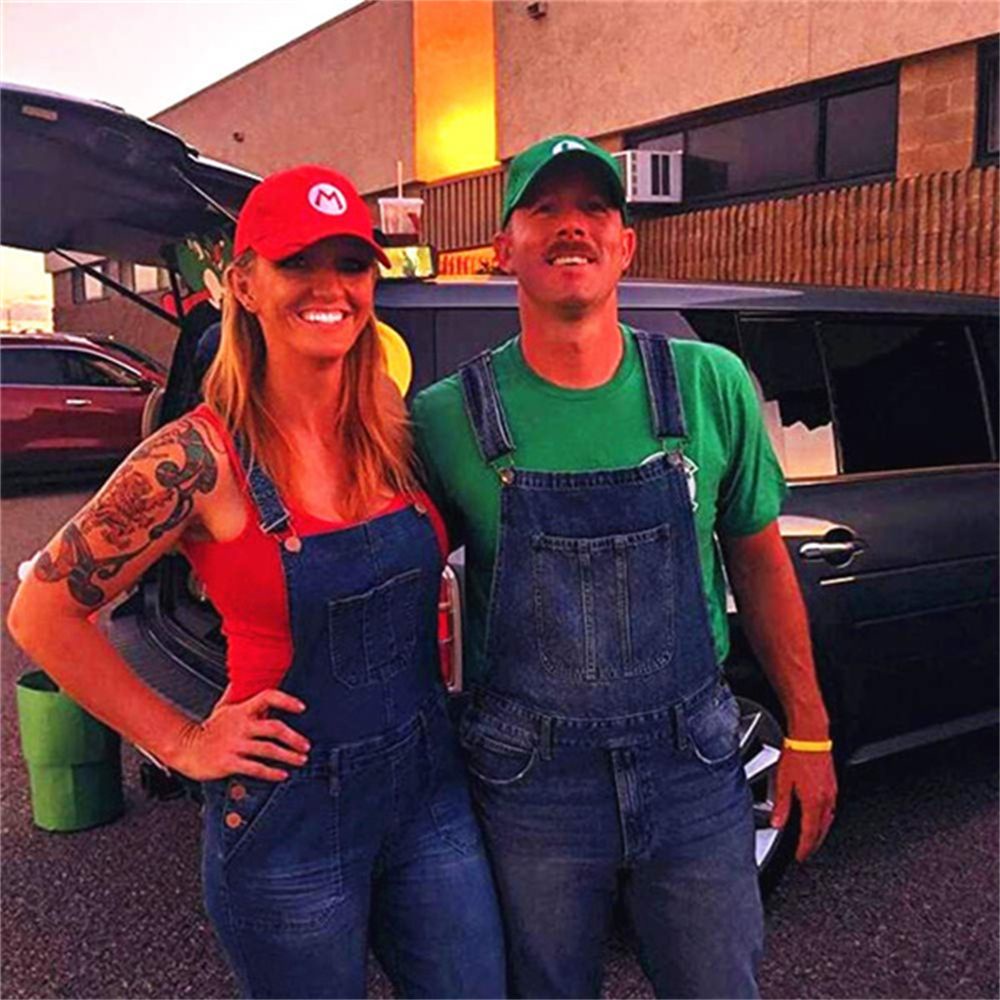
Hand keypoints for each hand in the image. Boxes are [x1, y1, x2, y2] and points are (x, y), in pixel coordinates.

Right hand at [173, 689, 309, 781]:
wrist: (185, 749)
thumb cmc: (208, 730)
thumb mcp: (223, 707)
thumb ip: (236, 693)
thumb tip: (242, 677)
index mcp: (241, 711)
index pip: (267, 697)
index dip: (286, 700)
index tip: (301, 707)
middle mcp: (240, 726)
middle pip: (274, 728)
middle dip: (294, 738)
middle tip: (306, 746)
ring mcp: (235, 745)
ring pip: (268, 750)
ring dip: (288, 756)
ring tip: (300, 760)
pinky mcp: (229, 762)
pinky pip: (255, 768)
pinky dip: (271, 772)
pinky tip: (282, 774)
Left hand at [771, 747, 837, 861]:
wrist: (811, 736)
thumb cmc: (797, 754)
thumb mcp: (783, 781)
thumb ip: (781, 805)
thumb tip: (777, 823)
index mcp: (813, 801)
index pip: (810, 833)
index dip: (805, 848)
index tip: (800, 856)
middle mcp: (826, 799)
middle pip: (821, 830)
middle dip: (814, 844)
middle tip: (806, 852)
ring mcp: (831, 792)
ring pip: (828, 820)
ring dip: (820, 831)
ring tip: (812, 838)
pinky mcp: (832, 784)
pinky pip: (831, 808)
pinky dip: (824, 818)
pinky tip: (818, 816)